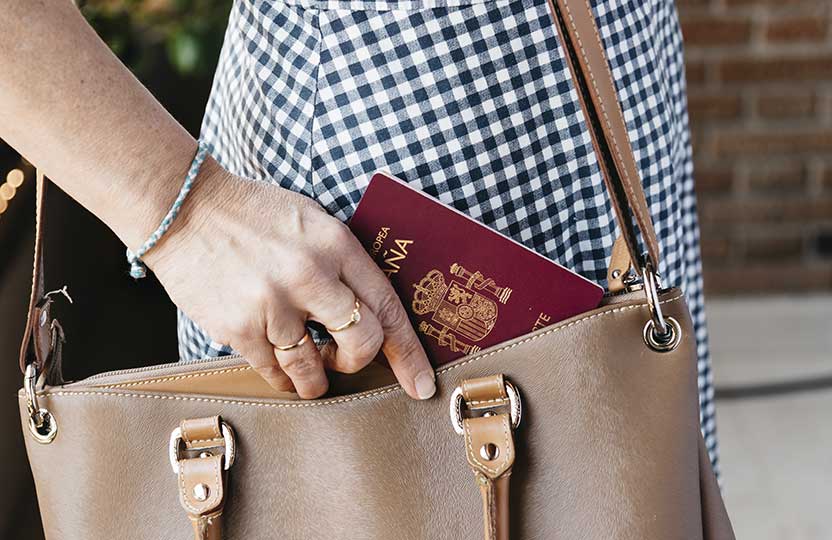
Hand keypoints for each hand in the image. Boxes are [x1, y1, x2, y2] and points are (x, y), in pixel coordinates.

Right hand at [144, 159, 435, 399]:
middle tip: (342, 360)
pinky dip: (282, 378)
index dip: (409, 352)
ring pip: (314, 369)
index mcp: (336, 244)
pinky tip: (278, 367)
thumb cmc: (251, 214)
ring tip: (309, 371)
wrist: (184, 208)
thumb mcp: (311, 221)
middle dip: (358, 363)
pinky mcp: (239, 327)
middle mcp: (311, 275)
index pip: (388, 305)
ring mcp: (273, 303)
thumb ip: (343, 262)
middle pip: (364, 343)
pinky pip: (274, 373)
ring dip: (316, 379)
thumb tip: (369, 311)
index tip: (421, 383)